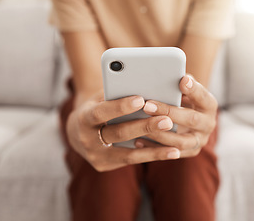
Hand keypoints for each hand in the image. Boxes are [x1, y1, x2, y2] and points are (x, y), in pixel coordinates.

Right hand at [66, 91, 180, 171]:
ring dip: (154, 150)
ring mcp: (96, 156)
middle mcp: (87, 139)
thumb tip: (145, 88)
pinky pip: (131, 160)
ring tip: (176, 147)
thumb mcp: (100, 98)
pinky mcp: (104, 166)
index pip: (101, 112)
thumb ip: (116, 95)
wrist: (77, 133)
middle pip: (118, 134)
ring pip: (128, 154)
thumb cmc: (96, 108)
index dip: (120, 107)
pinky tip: (170, 153)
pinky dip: (151, 156)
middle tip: (167, 121)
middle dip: (144, 128)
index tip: (141, 99)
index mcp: (83, 118)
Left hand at [136, 75, 217, 157]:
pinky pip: (171, 154)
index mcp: (209, 105)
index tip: (182, 80)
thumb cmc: (183, 100)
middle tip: (147, 106)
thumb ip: (179, 86)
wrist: (191, 124)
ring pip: (180, 141)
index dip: (194, 89)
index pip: (203, 96)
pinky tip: (138, 141)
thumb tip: (169, 75)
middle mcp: (208, 124)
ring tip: (141, 126)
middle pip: (190, 119)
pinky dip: (154, 148)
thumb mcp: (185, 92)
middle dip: (168, 112)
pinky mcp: (189, 153)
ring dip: (160, 134)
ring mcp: (199, 140)